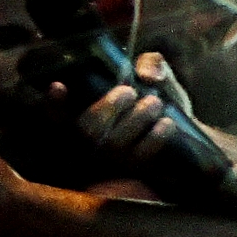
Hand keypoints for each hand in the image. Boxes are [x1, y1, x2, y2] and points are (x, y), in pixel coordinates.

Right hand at [56, 50, 193, 165]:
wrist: (184, 139)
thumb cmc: (158, 103)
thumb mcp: (152, 80)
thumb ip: (151, 65)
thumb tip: (148, 74)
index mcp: (85, 119)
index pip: (56, 115)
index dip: (53, 104)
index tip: (58, 85)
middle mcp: (91, 144)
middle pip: (89, 128)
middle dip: (109, 106)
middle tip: (128, 92)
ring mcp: (111, 161)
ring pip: (115, 143)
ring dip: (136, 118)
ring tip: (154, 102)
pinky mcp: (134, 171)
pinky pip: (141, 157)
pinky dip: (155, 138)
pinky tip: (167, 122)